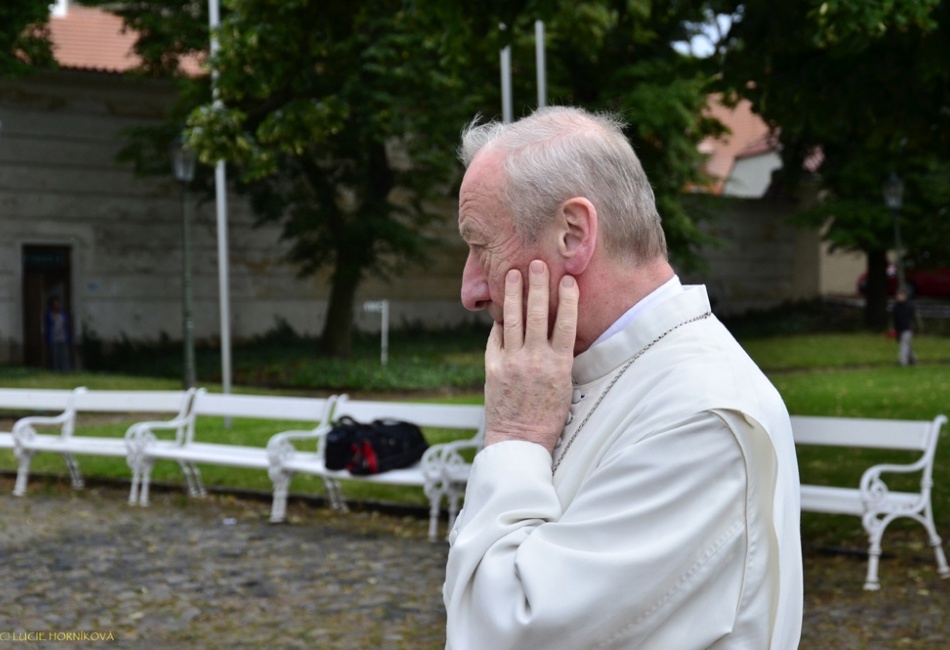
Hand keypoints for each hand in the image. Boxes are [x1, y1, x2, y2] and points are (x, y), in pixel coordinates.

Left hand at [483, 259, 578, 453]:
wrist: (519, 440)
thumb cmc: (547, 417)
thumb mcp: (564, 387)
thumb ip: (558, 359)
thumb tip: (556, 333)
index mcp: (558, 365)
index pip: (565, 324)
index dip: (567, 299)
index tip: (568, 279)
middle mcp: (535, 359)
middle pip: (538, 314)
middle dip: (537, 285)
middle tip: (537, 263)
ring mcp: (512, 362)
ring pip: (513, 319)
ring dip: (513, 294)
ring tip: (512, 273)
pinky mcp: (493, 367)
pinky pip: (496, 338)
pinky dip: (499, 323)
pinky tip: (500, 310)